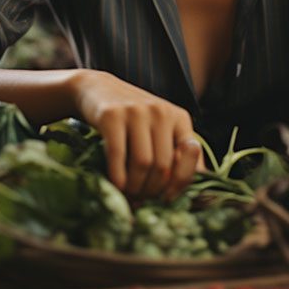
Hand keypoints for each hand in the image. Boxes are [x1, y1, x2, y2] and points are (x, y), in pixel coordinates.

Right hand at [69, 70, 203, 200]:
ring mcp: (136, 111)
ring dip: (135, 187)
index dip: (180, 183)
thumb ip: (175, 154)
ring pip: (143, 163)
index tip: (166, 198)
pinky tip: (117, 185)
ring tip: (129, 193)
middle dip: (152, 190)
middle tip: (141, 199)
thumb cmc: (131, 118)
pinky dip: (118, 177)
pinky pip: (118, 155)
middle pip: (164, 165)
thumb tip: (189, 195)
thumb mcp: (159, 129)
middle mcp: (161, 112)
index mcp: (179, 117)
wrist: (96, 88)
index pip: (191, 156)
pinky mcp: (111, 115)